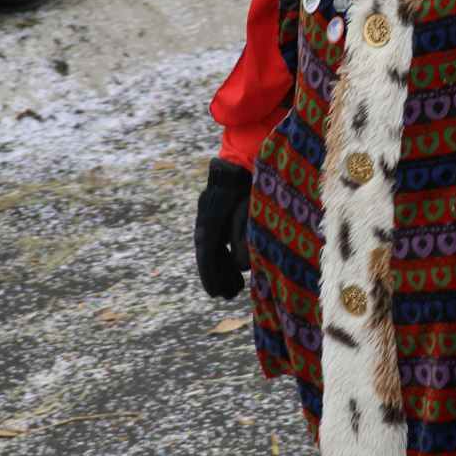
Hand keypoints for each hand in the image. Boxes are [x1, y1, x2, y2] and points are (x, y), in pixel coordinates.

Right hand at [194, 158, 251, 297]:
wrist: (243, 160)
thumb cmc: (250, 185)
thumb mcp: (249, 212)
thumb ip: (244, 237)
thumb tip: (242, 265)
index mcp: (210, 221)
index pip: (206, 255)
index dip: (212, 276)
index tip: (219, 293)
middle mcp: (206, 221)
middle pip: (206, 256)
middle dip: (217, 277)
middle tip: (229, 294)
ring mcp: (209, 218)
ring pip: (209, 250)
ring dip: (220, 268)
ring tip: (232, 286)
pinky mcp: (216, 216)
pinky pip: (214, 241)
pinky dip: (221, 256)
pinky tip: (231, 266)